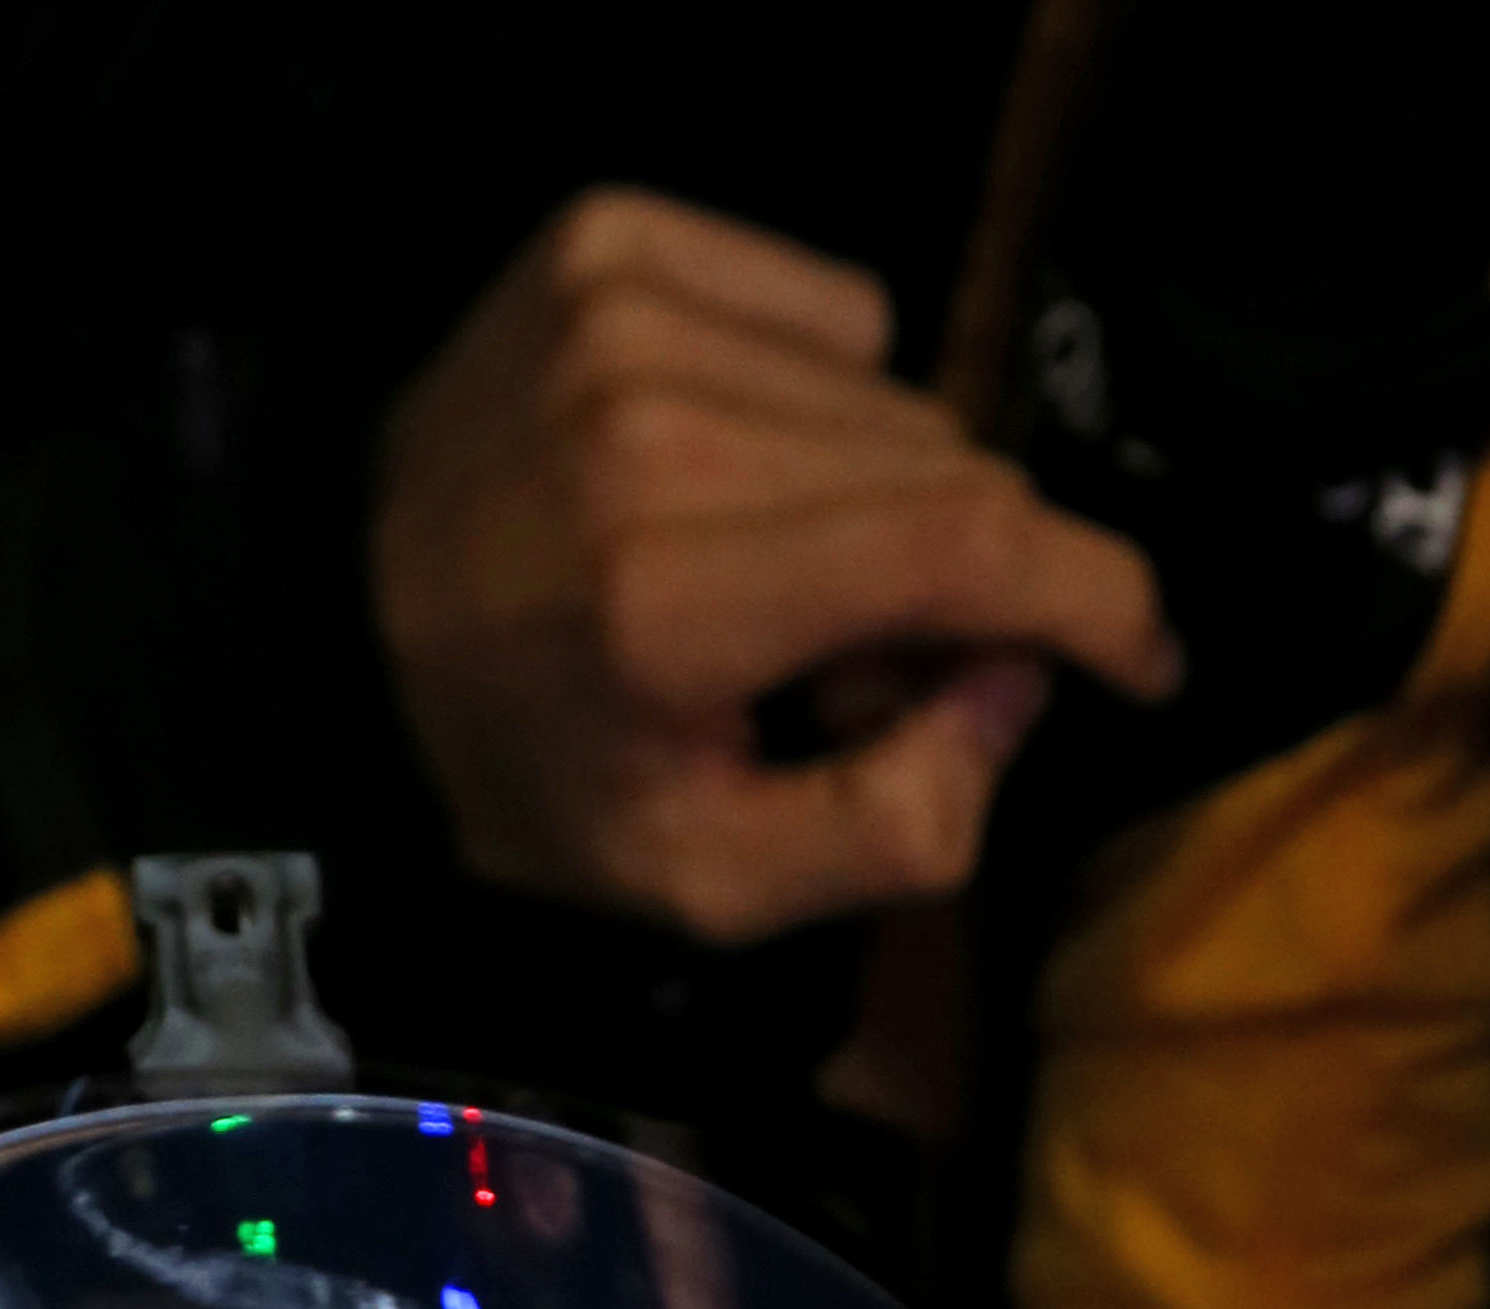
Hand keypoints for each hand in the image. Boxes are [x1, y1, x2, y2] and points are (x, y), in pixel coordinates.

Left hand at [372, 188, 1180, 945]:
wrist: (348, 651)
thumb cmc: (541, 787)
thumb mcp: (713, 885)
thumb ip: (902, 821)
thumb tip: (1017, 687)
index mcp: (671, 598)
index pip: (968, 540)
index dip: (1097, 597)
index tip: (1140, 656)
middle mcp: (650, 428)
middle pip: (942, 470)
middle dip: (955, 583)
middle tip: (856, 670)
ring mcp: (623, 315)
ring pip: (890, 393)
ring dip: (879, 496)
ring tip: (778, 579)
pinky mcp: (608, 243)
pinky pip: (822, 304)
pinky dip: (818, 395)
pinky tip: (738, 470)